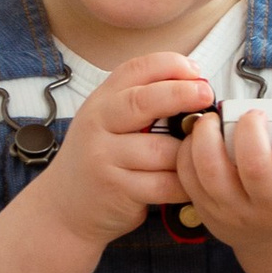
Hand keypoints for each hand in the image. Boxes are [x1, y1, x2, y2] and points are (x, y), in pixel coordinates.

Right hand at [45, 55, 212, 250]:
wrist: (64, 207)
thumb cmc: (100, 158)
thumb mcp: (109, 121)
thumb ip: (142, 102)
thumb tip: (196, 86)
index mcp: (102, 101)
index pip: (136, 69)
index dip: (170, 65)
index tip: (197, 72)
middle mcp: (99, 124)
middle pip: (143, 102)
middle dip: (181, 94)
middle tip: (207, 95)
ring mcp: (104, 157)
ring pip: (161, 150)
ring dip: (187, 153)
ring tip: (199, 154)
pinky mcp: (116, 189)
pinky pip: (162, 184)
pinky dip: (183, 184)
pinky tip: (189, 182)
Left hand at [175, 106, 271, 249]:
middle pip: (255, 168)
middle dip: (250, 128)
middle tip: (252, 115)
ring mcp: (237, 215)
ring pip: (213, 172)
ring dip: (208, 135)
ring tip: (215, 120)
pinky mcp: (209, 213)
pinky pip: (189, 178)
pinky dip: (189, 151)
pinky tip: (202, 139)